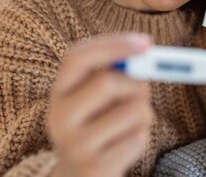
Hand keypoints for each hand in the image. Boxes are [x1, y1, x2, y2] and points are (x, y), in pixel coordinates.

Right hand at [47, 33, 153, 176]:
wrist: (78, 176)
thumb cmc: (98, 124)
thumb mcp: (96, 96)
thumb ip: (117, 72)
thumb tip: (146, 51)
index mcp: (59, 91)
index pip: (77, 57)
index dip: (113, 45)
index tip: (147, 42)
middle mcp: (58, 117)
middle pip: (108, 82)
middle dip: (136, 84)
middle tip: (139, 94)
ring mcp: (74, 145)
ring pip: (133, 110)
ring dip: (144, 114)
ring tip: (129, 125)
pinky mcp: (94, 167)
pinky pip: (138, 139)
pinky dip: (141, 138)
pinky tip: (124, 146)